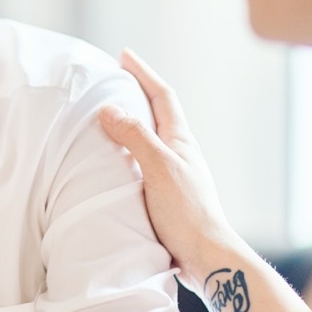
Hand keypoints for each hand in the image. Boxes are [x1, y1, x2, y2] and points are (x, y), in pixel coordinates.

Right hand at [98, 48, 243, 289]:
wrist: (204, 256)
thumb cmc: (186, 212)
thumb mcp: (158, 167)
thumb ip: (135, 137)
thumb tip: (108, 109)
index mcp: (180, 141)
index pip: (162, 97)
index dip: (143, 74)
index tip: (124, 56)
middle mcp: (178, 153)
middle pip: (157, 114)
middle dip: (137, 93)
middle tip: (114, 80)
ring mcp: (172, 174)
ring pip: (149, 139)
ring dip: (130, 123)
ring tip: (107, 117)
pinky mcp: (164, 195)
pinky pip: (140, 162)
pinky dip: (125, 151)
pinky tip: (112, 161)